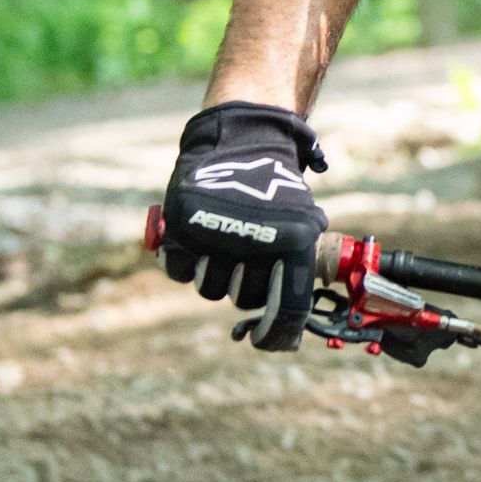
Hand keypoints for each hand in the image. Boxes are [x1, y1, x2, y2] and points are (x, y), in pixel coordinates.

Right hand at [159, 101, 328, 350]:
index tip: (264, 342)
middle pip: (245, 298)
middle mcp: (255, 240)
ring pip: (210, 288)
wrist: (242, 139)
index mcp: (293, 242)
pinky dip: (184, 262)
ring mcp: (216, 233)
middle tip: (244, 262)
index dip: (277, 332)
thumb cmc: (275, 189)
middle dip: (245, 286)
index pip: (287, 305)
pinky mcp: (182, 225)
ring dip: (215, 274)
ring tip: (222, 243)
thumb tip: (288, 329)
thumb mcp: (302, 222)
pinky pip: (178, 271)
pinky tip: (195, 242)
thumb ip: (295, 268)